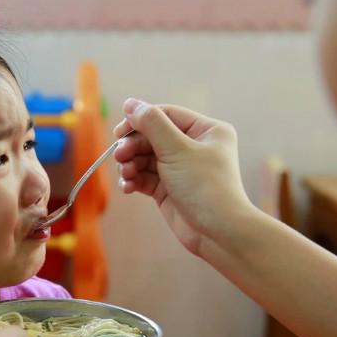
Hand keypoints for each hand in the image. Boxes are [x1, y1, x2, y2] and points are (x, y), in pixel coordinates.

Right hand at [113, 98, 253, 256]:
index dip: (141, 121)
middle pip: (152, 137)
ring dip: (130, 164)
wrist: (217, 232)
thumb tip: (130, 103)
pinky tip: (127, 187)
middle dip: (133, 146)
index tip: (119, 131)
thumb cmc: (205, 187)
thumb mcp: (177, 149)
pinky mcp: (169, 189)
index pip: (166, 115)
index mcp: (206, 130)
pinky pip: (145, 177)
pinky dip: (134, 180)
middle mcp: (194, 147)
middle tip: (119, 156)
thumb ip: (152, 123)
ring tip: (125, 175)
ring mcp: (181, 169)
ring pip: (145, 158)